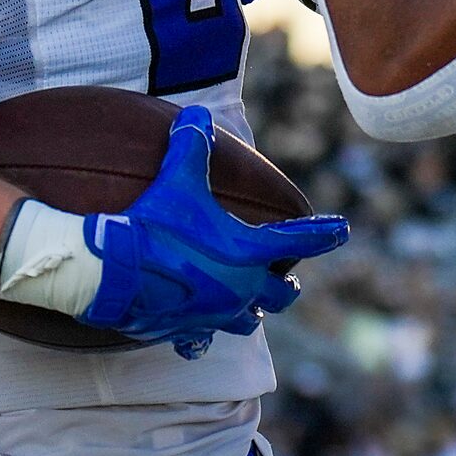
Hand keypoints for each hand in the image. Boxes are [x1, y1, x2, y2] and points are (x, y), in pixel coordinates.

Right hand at [80, 106, 349, 348]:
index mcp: (246, 252)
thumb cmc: (152, 222)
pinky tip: (198, 337)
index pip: (297, 240)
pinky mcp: (184, 331)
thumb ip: (191, 145)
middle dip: (287, 286)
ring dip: (254, 312)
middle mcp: (239, 288)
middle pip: (280, 295)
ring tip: (255, 307)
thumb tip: (196, 114)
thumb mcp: (177, 178)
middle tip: (291, 279)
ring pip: (249, 321)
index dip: (323, 233)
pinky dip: (201, 338)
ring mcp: (214, 315)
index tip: (343, 230)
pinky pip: (200, 342)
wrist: (112, 270)